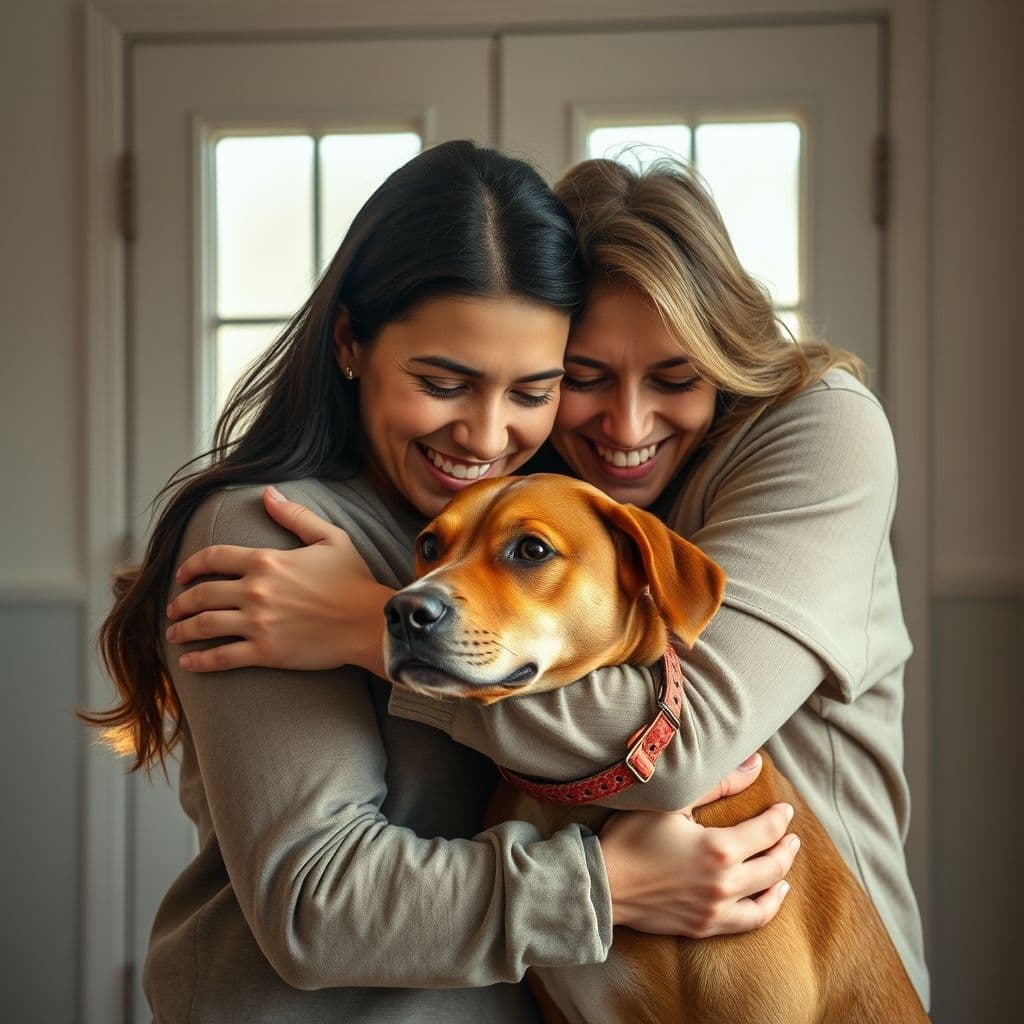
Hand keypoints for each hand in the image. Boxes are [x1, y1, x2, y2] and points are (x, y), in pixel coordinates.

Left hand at [166, 486, 393, 674]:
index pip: (214, 558)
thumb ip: (294, 516)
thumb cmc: (354, 580)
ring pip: (204, 626)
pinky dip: (199, 661)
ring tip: (173, 634)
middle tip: (173, 608)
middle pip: (202, 594)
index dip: (191, 565)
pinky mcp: (266, 652)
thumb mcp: (329, 538)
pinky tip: (187, 662)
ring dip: (182, 630)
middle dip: (181, 601)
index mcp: (267, 561)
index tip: (181, 574)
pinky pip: (222, 657)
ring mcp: (258, 623)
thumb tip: (268, 493)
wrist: (369, 622)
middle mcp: (256, 590)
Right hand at [599, 753, 798, 936]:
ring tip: (786, 866)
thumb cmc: (633, 836)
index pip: (766, 832)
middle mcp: (725, 883)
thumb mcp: (674, 801)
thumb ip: (718, 784)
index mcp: (719, 848)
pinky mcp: (704, 926)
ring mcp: (716, 909)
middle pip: (773, 865)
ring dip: (781, 879)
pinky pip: (748, 923)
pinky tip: (767, 897)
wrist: (604, 883)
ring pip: (766, 899)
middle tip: (791, 834)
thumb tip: (755, 765)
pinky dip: (765, 909)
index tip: (784, 808)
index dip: (779, 818)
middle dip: (786, 848)